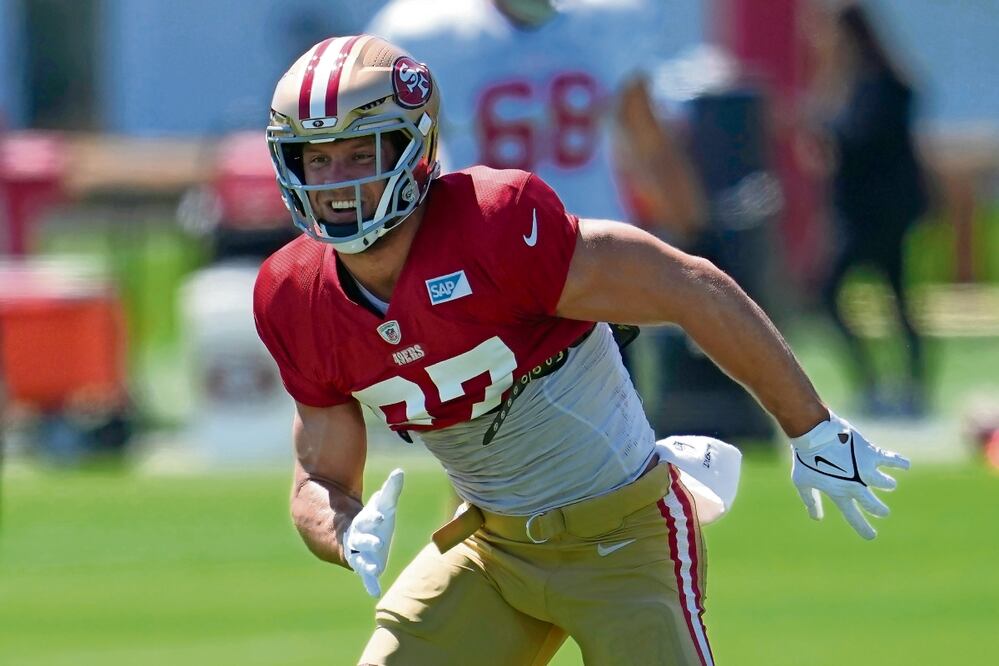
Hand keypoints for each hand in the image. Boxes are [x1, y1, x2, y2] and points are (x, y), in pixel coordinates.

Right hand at [343, 468, 403, 596]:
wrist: (350, 534)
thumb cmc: (372, 518)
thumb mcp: (382, 505)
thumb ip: (391, 490)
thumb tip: (400, 471)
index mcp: (364, 521)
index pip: (368, 518)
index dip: (374, 517)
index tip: (381, 516)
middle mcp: (358, 538)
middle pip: (362, 539)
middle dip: (369, 541)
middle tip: (377, 543)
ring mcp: (359, 553)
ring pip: (360, 559)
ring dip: (367, 565)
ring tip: (375, 570)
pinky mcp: (363, 565)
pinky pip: (364, 575)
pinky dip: (369, 583)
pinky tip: (375, 592)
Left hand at [790, 412, 908, 539]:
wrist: (814, 434)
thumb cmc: (805, 457)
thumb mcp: (802, 482)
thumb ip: (810, 500)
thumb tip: (816, 518)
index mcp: (839, 493)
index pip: (853, 516)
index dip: (863, 528)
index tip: (871, 537)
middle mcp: (855, 485)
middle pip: (874, 505)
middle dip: (880, 510)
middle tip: (883, 512)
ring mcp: (865, 470)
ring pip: (887, 484)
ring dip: (888, 484)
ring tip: (888, 484)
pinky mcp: (871, 454)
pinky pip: (892, 460)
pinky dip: (900, 462)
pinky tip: (904, 465)